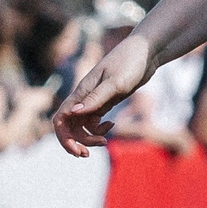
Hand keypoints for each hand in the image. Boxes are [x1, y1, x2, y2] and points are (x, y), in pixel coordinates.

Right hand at [55, 32, 153, 154]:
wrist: (145, 53)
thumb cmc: (130, 63)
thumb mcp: (115, 83)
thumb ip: (95, 98)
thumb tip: (74, 113)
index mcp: (82, 92)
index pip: (61, 119)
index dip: (64, 138)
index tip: (78, 150)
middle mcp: (84, 97)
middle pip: (69, 126)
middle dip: (75, 142)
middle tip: (87, 154)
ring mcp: (94, 100)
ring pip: (82, 125)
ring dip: (88, 138)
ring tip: (105, 141)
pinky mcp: (105, 101)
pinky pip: (94, 121)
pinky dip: (100, 129)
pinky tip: (112, 126)